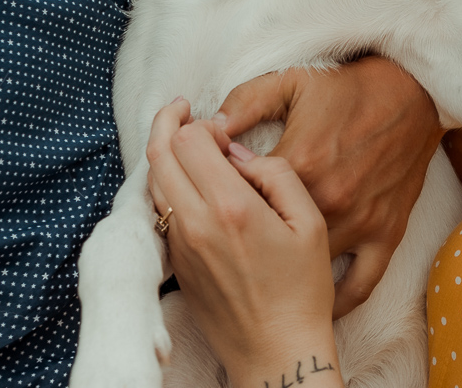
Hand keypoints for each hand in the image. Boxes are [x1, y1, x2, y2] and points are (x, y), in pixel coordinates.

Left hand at [146, 99, 341, 387]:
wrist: (278, 351)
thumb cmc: (303, 288)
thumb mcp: (309, 220)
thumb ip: (276, 173)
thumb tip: (239, 154)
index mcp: (231, 207)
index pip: (189, 140)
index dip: (200, 122)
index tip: (219, 125)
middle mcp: (196, 224)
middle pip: (157, 155)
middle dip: (166, 124)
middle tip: (183, 111)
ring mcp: (181, 246)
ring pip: (152, 183)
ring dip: (163, 156)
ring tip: (187, 145)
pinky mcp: (177, 265)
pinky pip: (159, 213)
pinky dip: (167, 187)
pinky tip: (191, 184)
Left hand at [215, 57, 443, 316]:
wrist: (414, 97)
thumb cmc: (350, 90)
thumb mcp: (292, 82)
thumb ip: (245, 102)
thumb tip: (211, 132)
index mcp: (299, 162)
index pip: (235, 187)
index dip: (214, 181)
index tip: (210, 175)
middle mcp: (328, 201)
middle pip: (270, 236)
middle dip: (241, 230)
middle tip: (229, 215)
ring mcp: (358, 225)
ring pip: (306, 266)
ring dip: (280, 266)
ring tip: (258, 252)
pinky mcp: (385, 238)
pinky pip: (356, 288)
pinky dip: (333, 299)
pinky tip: (309, 295)